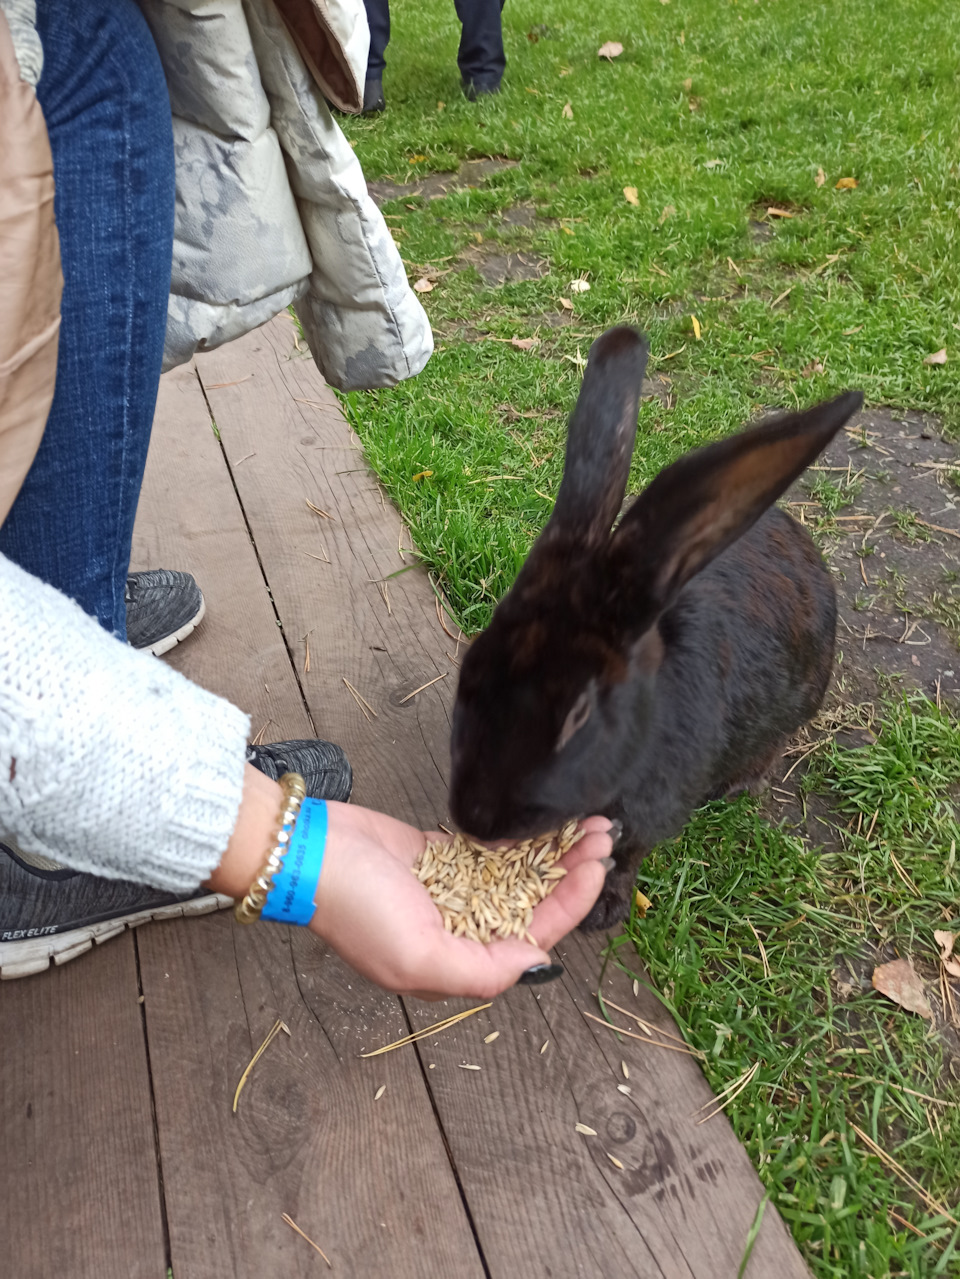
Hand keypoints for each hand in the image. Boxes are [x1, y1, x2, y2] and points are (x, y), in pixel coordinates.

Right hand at [310, 803, 613, 999]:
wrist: (307, 852)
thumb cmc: (355, 908)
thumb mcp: (418, 957)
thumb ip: (482, 970)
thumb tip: (536, 964)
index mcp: (458, 963)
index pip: (533, 938)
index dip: (571, 905)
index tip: (596, 867)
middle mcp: (460, 930)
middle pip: (534, 904)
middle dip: (572, 872)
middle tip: (604, 835)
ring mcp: (452, 891)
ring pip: (519, 875)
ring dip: (555, 851)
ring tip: (589, 823)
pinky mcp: (440, 856)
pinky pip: (492, 851)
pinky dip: (522, 839)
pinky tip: (549, 822)